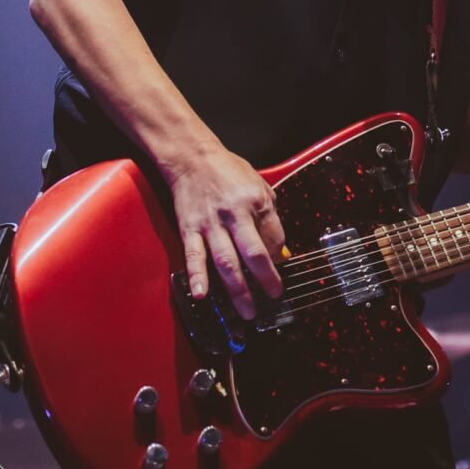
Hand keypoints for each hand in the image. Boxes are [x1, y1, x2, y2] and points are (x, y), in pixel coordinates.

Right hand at [162, 146, 285, 319]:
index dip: (279, 259)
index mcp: (255, 202)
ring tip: (247, 311)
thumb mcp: (259, 186)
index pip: (274, 238)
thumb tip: (278, 251)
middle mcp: (234, 214)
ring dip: (237, 290)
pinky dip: (198, 277)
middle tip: (273, 299)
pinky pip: (194, 257)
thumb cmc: (228, 171)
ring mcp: (210, 224)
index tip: (280, 272)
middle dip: (265, 280)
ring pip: (225, 262)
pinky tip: (201, 295)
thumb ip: (269, 217)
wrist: (192, 157)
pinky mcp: (189, 229)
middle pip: (253, 254)